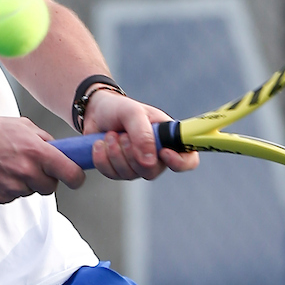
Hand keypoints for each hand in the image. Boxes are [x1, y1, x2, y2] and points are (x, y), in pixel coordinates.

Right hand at [0, 117, 84, 203]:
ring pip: (31, 191)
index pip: (71, 173)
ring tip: (9, 165)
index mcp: (36, 151)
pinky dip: (10, 187)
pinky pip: (15, 196)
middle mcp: (26, 171)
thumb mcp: (21, 125)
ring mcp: (13, 187)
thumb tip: (60, 149)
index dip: (76, 177)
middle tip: (33, 166)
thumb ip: (44, 138)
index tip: (75, 177)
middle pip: (51, 187)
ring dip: (26, 182)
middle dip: (46, 178)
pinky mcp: (0, 198)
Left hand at [81, 90, 198, 180]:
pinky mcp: (119, 170)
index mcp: (168, 138)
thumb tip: (149, 162)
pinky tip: (99, 145)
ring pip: (130, 175)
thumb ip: (143, 134)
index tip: (162, 152)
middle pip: (152, 172)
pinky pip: (113, 175)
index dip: (180, 162)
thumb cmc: (119, 108)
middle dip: (131, 154)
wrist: (95, 111)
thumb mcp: (132, 112)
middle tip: (121, 135)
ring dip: (114, 154)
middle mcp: (156, 155)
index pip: (189, 159)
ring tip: (109, 135)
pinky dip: (103, 159)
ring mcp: (137, 165)